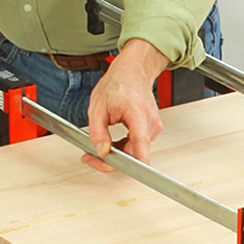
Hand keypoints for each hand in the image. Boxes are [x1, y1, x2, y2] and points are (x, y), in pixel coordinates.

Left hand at [82, 39, 168, 171]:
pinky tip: (111, 142)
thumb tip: (101, 152)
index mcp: (137, 112)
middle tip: (90, 157)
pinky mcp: (151, 129)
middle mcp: (150, 121)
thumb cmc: (117, 85)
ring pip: (135, 150)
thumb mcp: (98, 107)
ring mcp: (153, 126)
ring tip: (98, 145)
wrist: (133, 72)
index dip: (140, 159)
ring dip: (117, 153)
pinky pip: (137, 145)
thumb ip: (98, 132)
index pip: (140, 141)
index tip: (139, 171)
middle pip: (134, 151)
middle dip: (112, 159)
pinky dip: (123, 147)